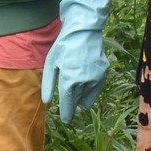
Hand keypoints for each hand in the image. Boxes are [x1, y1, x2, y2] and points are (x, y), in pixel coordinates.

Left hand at [43, 0, 111, 122]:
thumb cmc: (63, 46)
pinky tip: (87, 95)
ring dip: (82, 99)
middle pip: (78, 99)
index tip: (65, 120)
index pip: (68, 103)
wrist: (83, 30)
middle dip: (73, 105)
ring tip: (77, 102)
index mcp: (69, 80)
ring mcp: (96, 77)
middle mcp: (84, 82)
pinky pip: (97, 88)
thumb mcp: (51, 64)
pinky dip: (92, 93)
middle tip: (69, 112)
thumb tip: (47, 101)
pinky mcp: (103, 72)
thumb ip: (48, 84)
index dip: (66, 113)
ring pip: (88, 95)